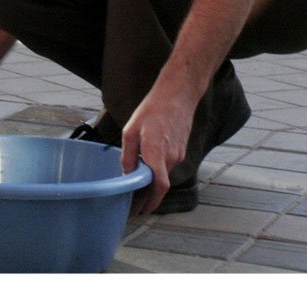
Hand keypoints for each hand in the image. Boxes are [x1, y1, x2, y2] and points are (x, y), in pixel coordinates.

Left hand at [120, 84, 196, 214]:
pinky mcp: (181, 150)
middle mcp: (171, 157)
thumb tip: (126, 173)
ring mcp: (178, 154)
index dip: (150, 202)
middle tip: (133, 204)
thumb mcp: (131, 130)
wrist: (177, 96)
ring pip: (164, 174)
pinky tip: (147, 170)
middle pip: (160, 185)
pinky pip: (167, 166)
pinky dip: (158, 172)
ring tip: (137, 190)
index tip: (140, 210)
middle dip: (147, 197)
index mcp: (156, 152)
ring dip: (152, 184)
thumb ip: (128, 154)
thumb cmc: (152, 110)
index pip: (159, 186)